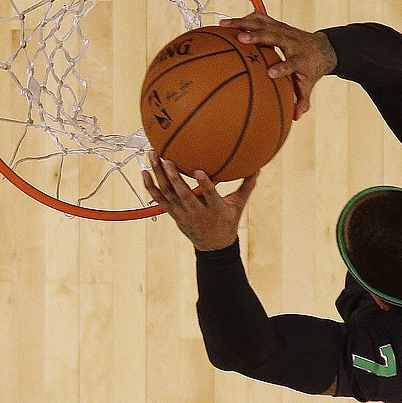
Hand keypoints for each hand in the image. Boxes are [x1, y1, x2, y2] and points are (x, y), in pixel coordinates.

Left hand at [142, 152, 257, 250]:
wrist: (213, 246)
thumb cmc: (227, 222)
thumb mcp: (238, 206)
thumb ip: (246, 186)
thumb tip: (257, 168)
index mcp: (214, 209)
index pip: (208, 196)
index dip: (203, 184)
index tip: (198, 171)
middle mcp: (196, 211)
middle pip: (183, 194)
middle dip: (174, 177)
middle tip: (167, 160)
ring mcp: (183, 213)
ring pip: (168, 193)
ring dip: (159, 175)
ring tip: (153, 157)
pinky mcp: (173, 213)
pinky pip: (159, 199)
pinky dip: (150, 186)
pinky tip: (144, 172)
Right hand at [220, 11, 337, 119]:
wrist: (322, 48)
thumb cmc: (311, 70)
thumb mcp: (308, 86)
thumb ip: (302, 101)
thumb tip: (295, 117)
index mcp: (301, 59)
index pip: (292, 63)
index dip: (283, 68)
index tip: (270, 73)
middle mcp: (292, 42)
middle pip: (275, 36)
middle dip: (258, 37)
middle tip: (241, 38)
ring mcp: (285, 30)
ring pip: (264, 23)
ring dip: (243, 23)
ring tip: (224, 25)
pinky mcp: (278, 24)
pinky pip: (260, 19)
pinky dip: (244, 19)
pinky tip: (228, 23)